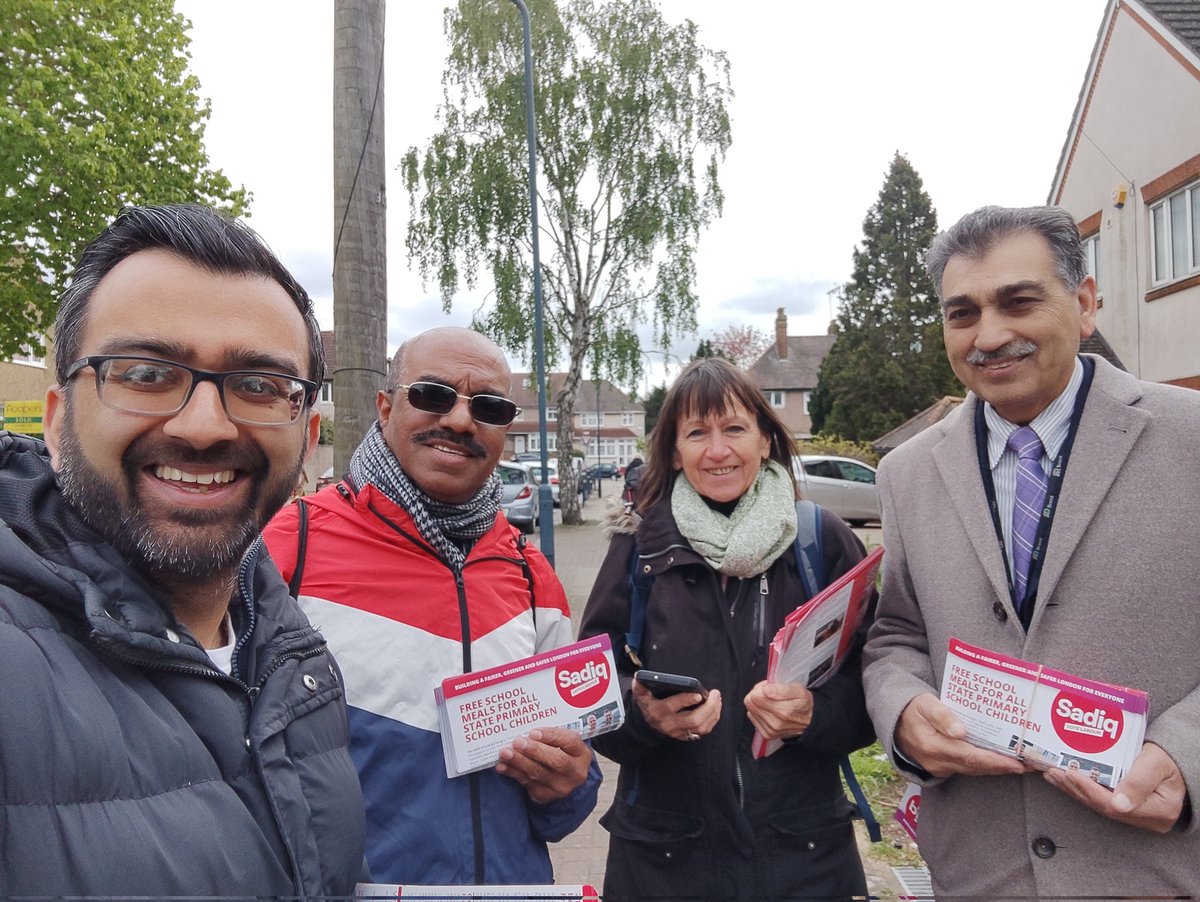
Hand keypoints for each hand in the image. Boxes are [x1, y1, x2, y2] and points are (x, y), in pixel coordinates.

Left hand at [495, 726, 591, 803]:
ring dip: (520, 762)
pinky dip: (513, 773)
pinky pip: (528, 784)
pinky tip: (503, 766)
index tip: (533, 731)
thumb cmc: (560, 751)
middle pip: (556, 761)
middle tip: (517, 742)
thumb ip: (551, 734)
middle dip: (535, 750)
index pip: (569, 742)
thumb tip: (526, 728)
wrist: (563, 778)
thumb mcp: (563, 742)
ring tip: (505, 753)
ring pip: (539, 773)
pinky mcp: (546, 796)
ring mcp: (561, 787)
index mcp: (582, 753)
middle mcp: (575, 772)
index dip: (551, 736)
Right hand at [631, 679, 721, 742]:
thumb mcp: (641, 696)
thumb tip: (639, 677)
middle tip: (715, 694)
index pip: (672, 707)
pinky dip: (713, 719)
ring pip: (701, 727)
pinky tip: (716, 708)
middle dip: (708, 707)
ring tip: (717, 699)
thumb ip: (640, 687)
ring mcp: (679, 732)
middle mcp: (669, 724)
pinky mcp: (687, 736)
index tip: (698, 694)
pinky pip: (704, 731)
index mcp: (658, 712)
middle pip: (692, 720)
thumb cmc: (649, 705)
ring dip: (713, 713)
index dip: (686, 700)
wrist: (649, 726)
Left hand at [744, 680, 812, 740]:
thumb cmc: (803, 704)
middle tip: (768, 693)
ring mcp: (770, 730)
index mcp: (783, 711)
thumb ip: (782, 689)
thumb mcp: (799, 690)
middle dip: (758, 694)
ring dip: (758, 703)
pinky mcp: (766, 734)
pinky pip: (752, 718)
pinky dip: (758, 712)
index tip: (769, 687)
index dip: (761, 687)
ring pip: (750, 710)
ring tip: (770, 702)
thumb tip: (765, 690)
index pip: (755, 695)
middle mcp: (775, 723)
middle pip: (750, 702)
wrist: (810, 722)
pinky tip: (768, 710)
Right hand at [895, 693, 1026, 777]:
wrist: (894, 721)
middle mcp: (937, 762)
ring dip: (997, 768)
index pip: (970, 757)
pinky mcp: (942, 767)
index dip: (995, 761)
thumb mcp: (925, 704)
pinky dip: (985, 766)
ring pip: (973, 770)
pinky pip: (967, 768)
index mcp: (933, 746)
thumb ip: (942, 716)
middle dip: (1003, 767)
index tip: (1018, 764)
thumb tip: (960, 731)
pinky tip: (999, 761)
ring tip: (1021, 764)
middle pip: (976, 767)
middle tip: (1030, 765)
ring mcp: (939, 767)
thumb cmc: (913, 708)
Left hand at [1044, 742, 1185, 832]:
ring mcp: (1138, 815)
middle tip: (1053, 772)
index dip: (1089, 790)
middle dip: (1075, 789)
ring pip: (1100, 804)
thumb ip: (1139, 782)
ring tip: (1054, 775)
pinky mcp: (1130, 807)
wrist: (1182, 758)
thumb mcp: (1156, 764)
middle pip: (1103, 807)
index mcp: (1158, 811)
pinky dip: (1083, 789)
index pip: (1114, 806)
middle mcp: (1147, 819)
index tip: (1069, 774)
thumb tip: (1118, 804)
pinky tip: (1067, 780)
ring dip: (1074, 790)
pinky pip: (1103, 800)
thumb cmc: (1170, 758)